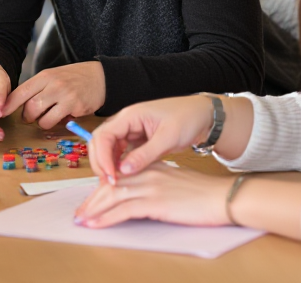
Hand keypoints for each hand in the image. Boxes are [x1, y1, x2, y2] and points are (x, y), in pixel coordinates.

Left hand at [0, 62, 105, 129]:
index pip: (20, 92)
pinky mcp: (75, 106)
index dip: (8, 105)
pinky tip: (62, 116)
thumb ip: (38, 88)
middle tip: (30, 117)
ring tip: (48, 116)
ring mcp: (64, 95)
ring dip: (40, 121)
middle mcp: (52, 84)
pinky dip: (55, 123)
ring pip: (41, 117)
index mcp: (44, 76)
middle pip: (29, 107)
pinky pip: (56, 122)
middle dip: (26, 116)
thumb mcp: (53, 76)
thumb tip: (18, 104)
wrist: (101, 77)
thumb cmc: (74, 78)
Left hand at [74, 163, 231, 228]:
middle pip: (110, 184)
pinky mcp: (156, 202)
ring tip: (81, 220)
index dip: (100, 188)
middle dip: (91, 200)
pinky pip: (123, 210)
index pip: (118, 174)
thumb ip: (156, 184)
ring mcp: (151, 186)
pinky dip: (106, 218)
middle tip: (80, 213)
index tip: (90, 200)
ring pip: (112, 196)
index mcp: (151, 166)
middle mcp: (147, 172)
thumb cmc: (203, 194)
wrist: (222, 197)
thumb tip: (138, 196)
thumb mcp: (174, 182)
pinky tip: (96, 225)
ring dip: (93, 210)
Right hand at [87, 96, 214, 184]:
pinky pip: (120, 153)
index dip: (102, 157)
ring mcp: (129, 131)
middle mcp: (125, 122)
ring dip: (107, 165)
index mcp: (130, 116)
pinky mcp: (135, 140)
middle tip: (109, 184)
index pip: (103, 135)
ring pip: (108, 149)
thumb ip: (145, 155)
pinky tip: (124, 178)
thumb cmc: (187, 119)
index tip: (110, 177)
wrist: (201, 115)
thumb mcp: (168, 138)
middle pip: (99, 142)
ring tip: (115, 184)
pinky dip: (118, 165)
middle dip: (100, 163)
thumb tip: (123, 171)